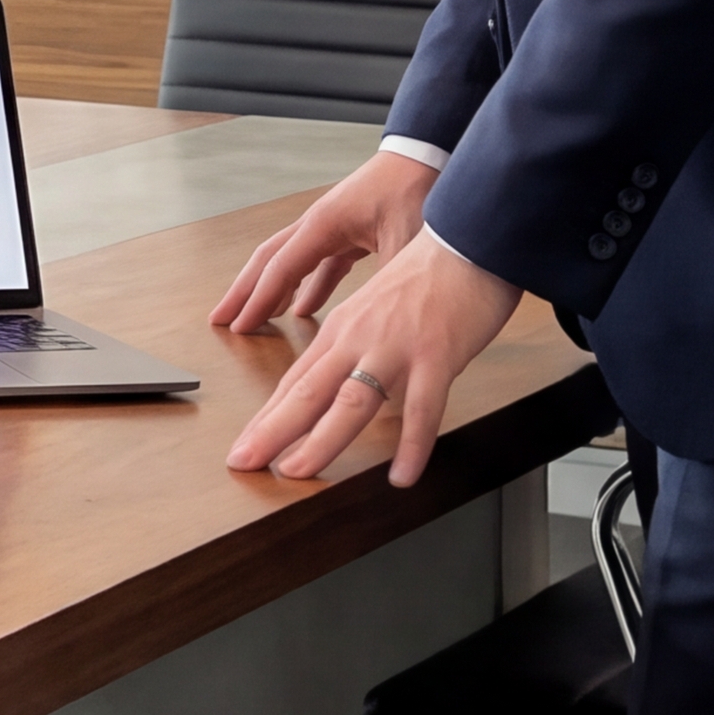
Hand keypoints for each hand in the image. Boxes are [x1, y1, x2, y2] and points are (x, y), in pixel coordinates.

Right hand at [212, 147, 438, 337]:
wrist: (428, 156)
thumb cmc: (416, 188)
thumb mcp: (406, 240)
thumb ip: (389, 282)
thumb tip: (378, 322)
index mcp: (324, 224)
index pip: (281, 269)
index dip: (259, 300)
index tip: (239, 325)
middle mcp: (318, 223)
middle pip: (268, 261)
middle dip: (244, 292)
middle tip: (220, 318)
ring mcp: (331, 226)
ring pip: (289, 262)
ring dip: (270, 289)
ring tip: (255, 318)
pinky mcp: (348, 231)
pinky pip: (318, 264)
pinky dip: (307, 286)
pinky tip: (304, 308)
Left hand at [223, 221, 518, 488]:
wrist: (469, 238)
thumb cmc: (429, 278)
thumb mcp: (377, 311)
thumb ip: (357, 347)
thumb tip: (340, 386)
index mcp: (342, 330)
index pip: (295, 382)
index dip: (267, 418)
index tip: (245, 448)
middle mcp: (359, 339)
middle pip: (306, 392)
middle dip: (271, 432)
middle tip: (244, 463)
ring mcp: (396, 348)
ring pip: (350, 401)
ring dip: (321, 440)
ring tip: (298, 473)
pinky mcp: (437, 355)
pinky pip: (423, 408)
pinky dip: (412, 445)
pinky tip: (403, 476)